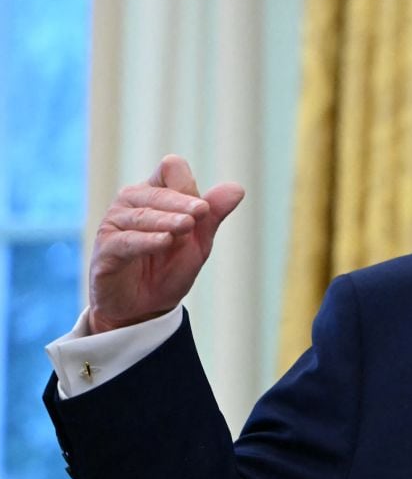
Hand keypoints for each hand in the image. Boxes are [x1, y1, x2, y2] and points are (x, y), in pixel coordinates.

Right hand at [88, 155, 243, 333]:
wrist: (145, 307)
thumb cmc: (170, 268)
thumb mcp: (199, 242)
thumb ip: (214, 215)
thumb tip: (238, 188)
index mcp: (155, 195)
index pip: (171, 170)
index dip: (188, 185)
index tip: (205, 207)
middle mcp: (131, 203)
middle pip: (157, 192)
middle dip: (181, 202)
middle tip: (202, 212)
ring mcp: (114, 224)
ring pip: (141, 215)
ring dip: (166, 220)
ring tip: (187, 226)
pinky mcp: (105, 250)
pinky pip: (126, 241)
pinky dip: (147, 240)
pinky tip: (165, 241)